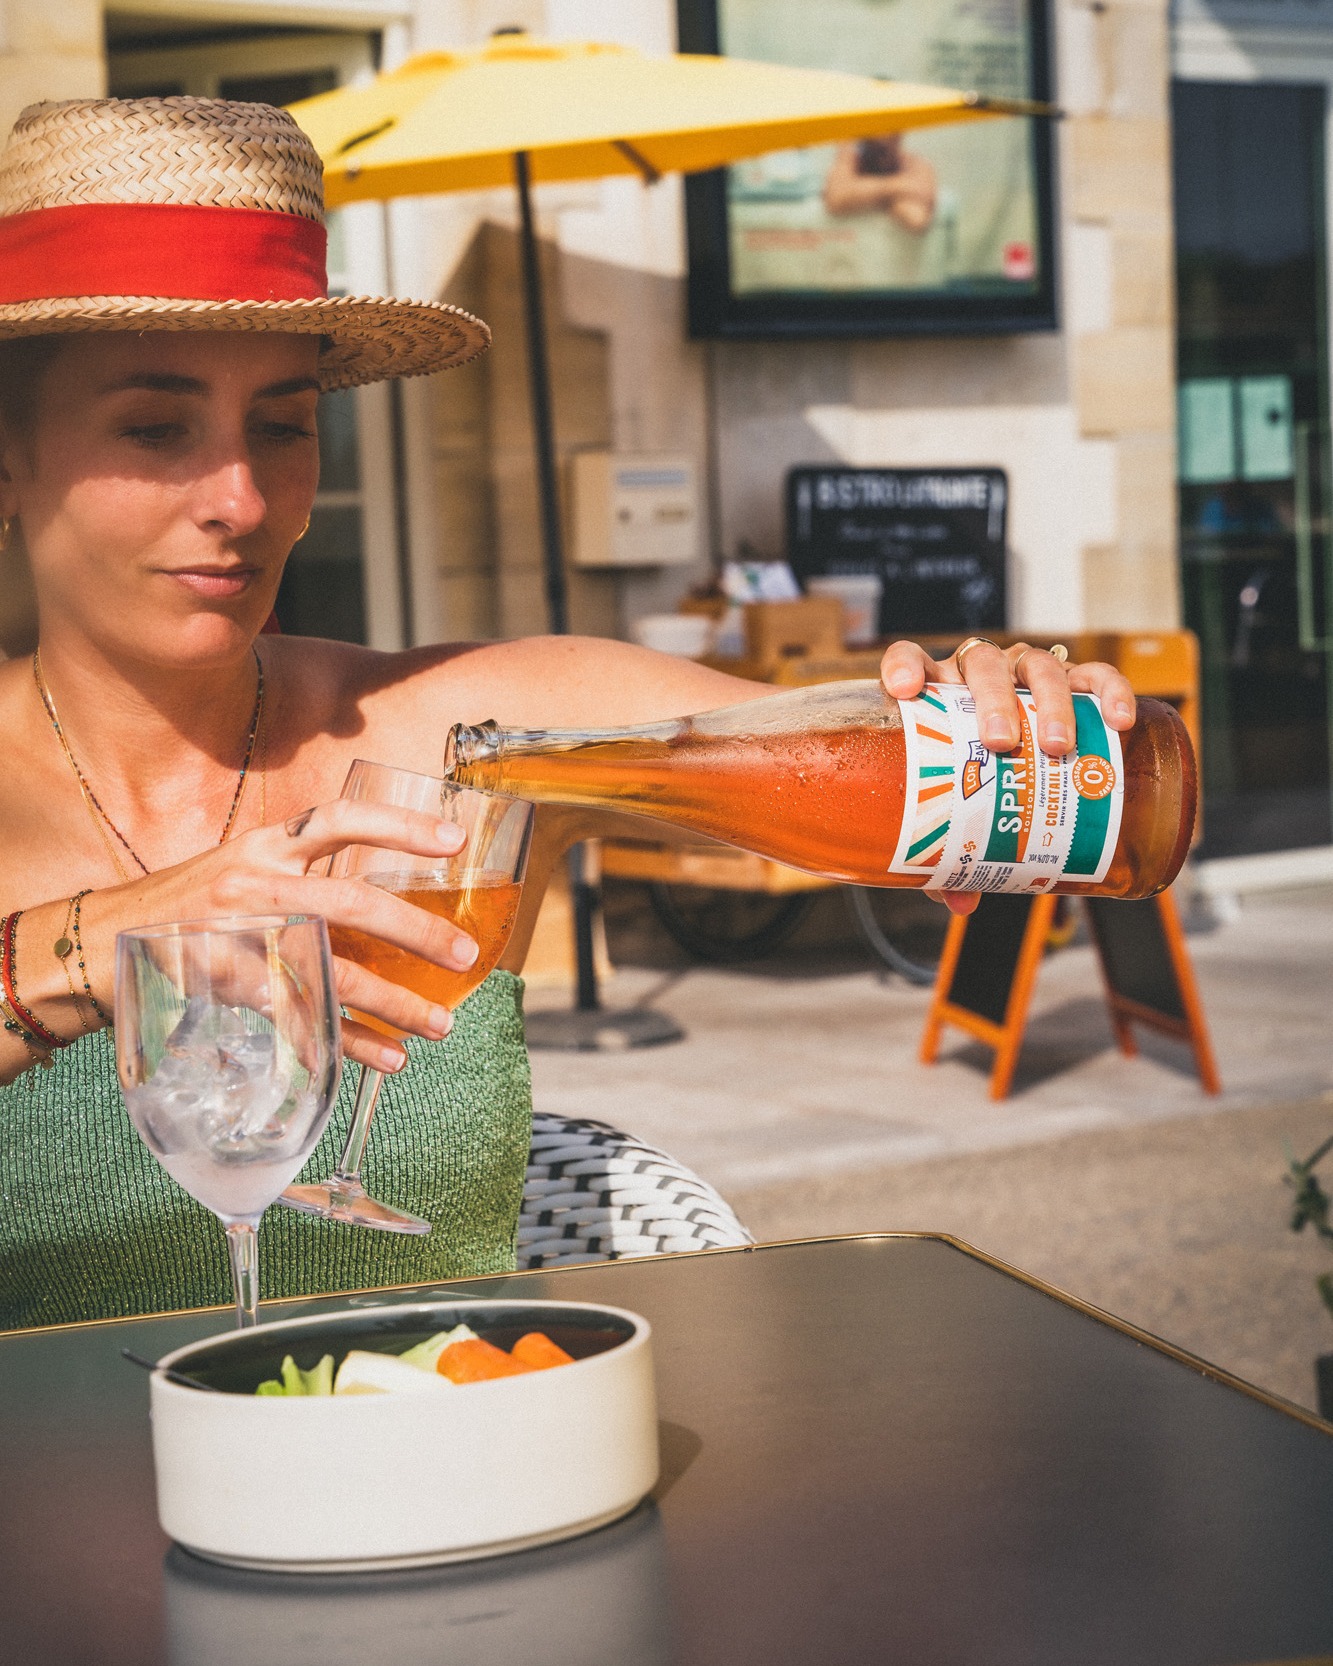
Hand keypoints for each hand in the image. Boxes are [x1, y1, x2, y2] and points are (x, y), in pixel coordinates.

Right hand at [60, 801, 479, 1076]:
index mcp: (264, 846)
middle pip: (348, 902)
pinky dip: (348, 1041)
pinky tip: (386, 1057)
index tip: (453, 838)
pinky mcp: (227, 989)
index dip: (398, 825)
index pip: (337, 819)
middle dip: (414, 930)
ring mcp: (239, 938)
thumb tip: (382, 893)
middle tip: (465, 953)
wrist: (97, 943)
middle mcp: (254, 885)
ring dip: (394, 1002)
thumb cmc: (188, 905)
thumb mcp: (240, 867)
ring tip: (440, 1024)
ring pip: (332, 972)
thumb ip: (301, 873)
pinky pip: (301, 1018)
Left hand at [878, 638, 1137, 915]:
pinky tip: (1117, 718)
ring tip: (1058, 746)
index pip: (911, 661)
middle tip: (1002, 744)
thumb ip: (946, 858)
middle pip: (981, 664)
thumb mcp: (952, 822)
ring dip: (1049, 699)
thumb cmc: (971, 791)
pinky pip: (1093, 674)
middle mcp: (977, 677)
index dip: (904, 667)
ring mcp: (1025, 675)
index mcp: (936, 697)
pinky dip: (1108, 687)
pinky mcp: (1073, 682)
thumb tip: (962, 902)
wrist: (1008, 772)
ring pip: (1035, 665)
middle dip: (992, 699)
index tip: (903, 690)